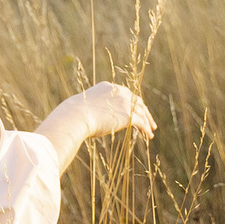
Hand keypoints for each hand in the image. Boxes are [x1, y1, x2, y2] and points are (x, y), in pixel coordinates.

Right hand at [37, 81, 155, 169]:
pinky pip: (142, 122)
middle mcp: (119, 92)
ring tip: (151, 131)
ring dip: (148, 122)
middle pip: (137, 101)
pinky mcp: (128, 115)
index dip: (132, 102)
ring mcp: (125, 102)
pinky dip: (146, 129)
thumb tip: (83, 117)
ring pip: (142, 112)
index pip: (125, 94)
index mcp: (107, 87)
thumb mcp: (82, 107)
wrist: (75, 116)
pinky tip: (147, 136)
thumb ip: (89, 109)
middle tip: (149, 121)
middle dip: (144, 111)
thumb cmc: (73, 114)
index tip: (135, 110)